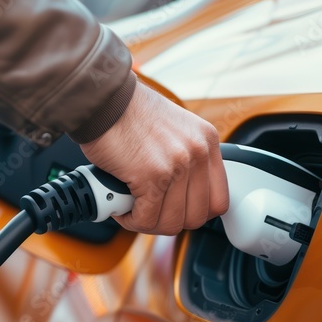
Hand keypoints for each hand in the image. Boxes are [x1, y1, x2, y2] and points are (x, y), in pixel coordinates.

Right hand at [79, 80, 228, 234]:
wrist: (103, 99)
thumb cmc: (127, 112)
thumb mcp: (173, 129)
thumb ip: (183, 157)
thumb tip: (180, 194)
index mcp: (207, 140)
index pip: (218, 199)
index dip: (195, 212)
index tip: (176, 209)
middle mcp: (198, 152)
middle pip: (196, 216)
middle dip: (169, 220)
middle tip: (150, 211)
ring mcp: (177, 165)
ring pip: (171, 222)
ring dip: (147, 221)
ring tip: (132, 207)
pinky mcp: (151, 176)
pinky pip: (146, 218)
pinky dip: (131, 219)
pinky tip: (121, 207)